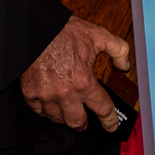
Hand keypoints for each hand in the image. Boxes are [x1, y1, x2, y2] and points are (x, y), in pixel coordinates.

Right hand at [20, 15, 131, 131]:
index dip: (110, 120)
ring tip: (66, 109)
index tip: (112, 126)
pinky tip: (50, 104)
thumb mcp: (98, 35)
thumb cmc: (64, 31)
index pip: (102, 108)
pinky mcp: (30, 93)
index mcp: (83, 81)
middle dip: (83, 124)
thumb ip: (118, 49)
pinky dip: (46, 110)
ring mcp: (46, 95)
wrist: (36, 27)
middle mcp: (65, 93)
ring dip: (64, 116)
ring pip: (57, 119)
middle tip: (85, 121)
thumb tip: (125, 65)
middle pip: (78, 122)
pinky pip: (39, 112)